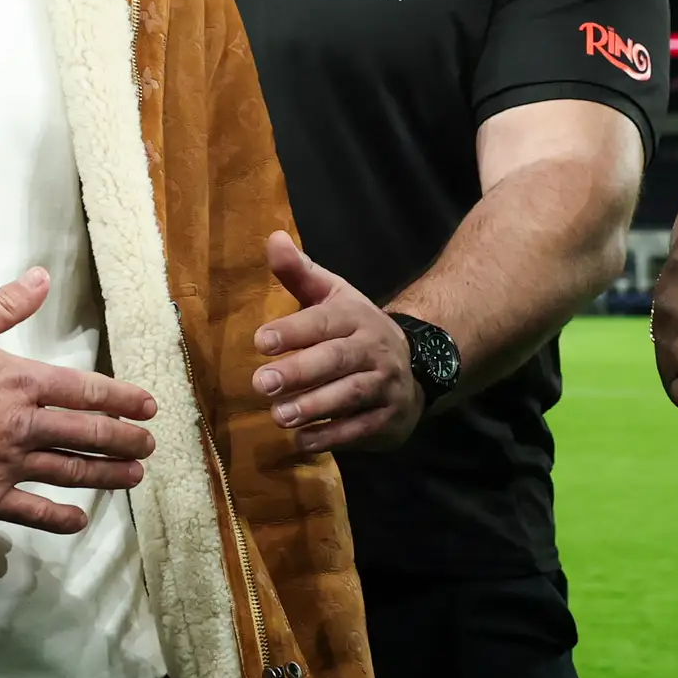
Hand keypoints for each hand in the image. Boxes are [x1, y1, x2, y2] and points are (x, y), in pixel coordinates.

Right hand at [0, 270, 159, 532]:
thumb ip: (4, 306)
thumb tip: (41, 277)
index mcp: (19, 380)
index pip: (86, 390)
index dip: (122, 399)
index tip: (149, 406)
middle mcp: (21, 424)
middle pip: (87, 433)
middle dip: (124, 439)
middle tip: (149, 444)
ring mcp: (4, 465)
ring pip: (69, 472)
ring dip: (106, 475)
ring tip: (134, 476)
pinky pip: (32, 511)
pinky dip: (60, 518)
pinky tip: (80, 519)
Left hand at [252, 233, 421, 456]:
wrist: (417, 365)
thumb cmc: (355, 330)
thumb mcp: (332, 297)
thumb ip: (299, 273)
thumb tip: (272, 237)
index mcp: (355, 316)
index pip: (324, 321)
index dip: (293, 330)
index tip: (260, 340)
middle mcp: (374, 349)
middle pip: (337, 359)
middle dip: (300, 371)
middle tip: (261, 383)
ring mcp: (386, 385)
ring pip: (351, 394)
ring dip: (314, 407)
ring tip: (279, 415)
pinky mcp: (389, 418)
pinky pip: (362, 428)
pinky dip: (333, 436)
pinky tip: (303, 440)